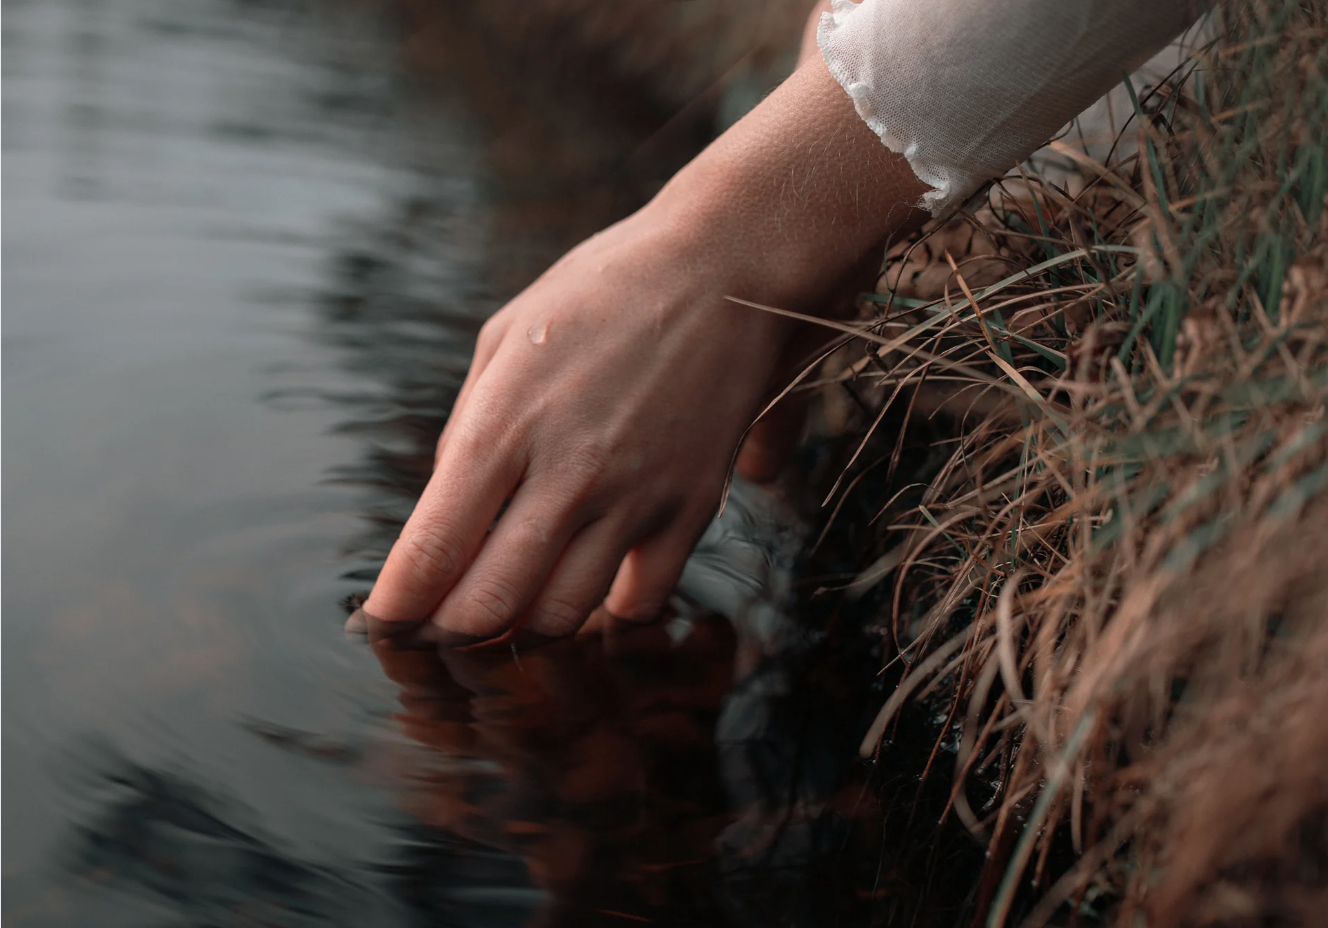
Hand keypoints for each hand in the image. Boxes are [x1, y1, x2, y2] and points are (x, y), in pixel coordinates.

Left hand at [364, 203, 795, 643]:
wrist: (726, 268)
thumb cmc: (604, 290)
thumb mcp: (505, 337)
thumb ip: (466, 430)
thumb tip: (445, 513)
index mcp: (503, 424)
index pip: (431, 550)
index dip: (397, 606)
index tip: (384, 622)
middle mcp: (566, 474)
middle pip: (488, 606)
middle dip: (447, 631)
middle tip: (438, 626)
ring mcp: (633, 499)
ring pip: (560, 619)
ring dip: (521, 630)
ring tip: (508, 610)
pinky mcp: (689, 511)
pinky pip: (639, 604)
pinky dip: (606, 615)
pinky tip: (590, 587)